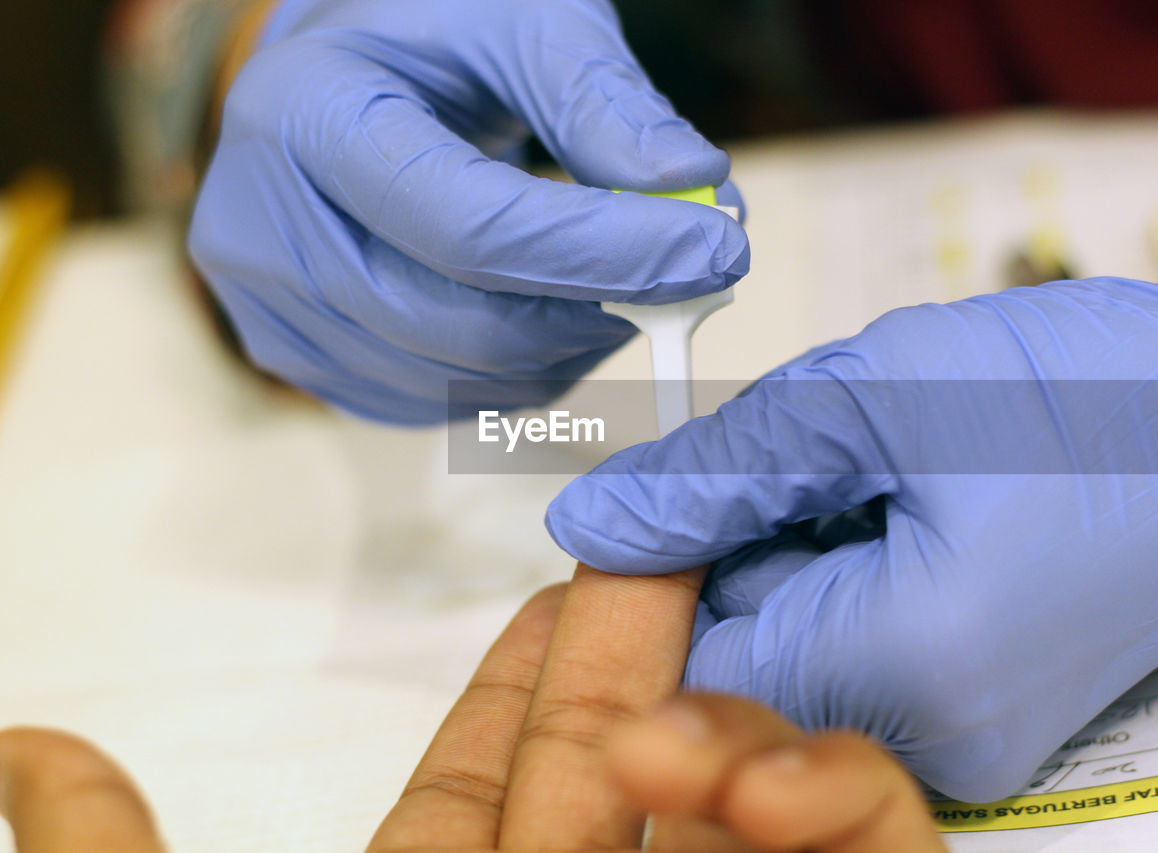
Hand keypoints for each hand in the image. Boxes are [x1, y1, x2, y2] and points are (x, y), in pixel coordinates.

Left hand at [0, 566, 942, 851]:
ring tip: (688, 727)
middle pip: (636, 777)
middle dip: (650, 655)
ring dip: (747, 741)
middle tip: (662, 544)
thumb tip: (31, 744)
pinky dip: (848, 810)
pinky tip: (779, 783)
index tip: (561, 588)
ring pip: (764, 824)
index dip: (528, 685)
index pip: (496, 790)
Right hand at [189, 0, 748, 423]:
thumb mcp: (521, 19)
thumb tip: (693, 187)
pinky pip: (443, 402)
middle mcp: (262, 228)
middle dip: (604, 309)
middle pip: (466, 324)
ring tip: (622, 274)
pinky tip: (553, 305)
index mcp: (306, 117)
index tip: (716, 249)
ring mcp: (274, 311)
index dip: (606, 252)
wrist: (338, 77)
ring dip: (576, 343)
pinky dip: (528, 368)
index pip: (473, 227)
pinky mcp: (304, 361)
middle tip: (694, 273)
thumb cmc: (432, 35)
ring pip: (465, 380)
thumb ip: (602, 101)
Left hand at [546, 247, 1157, 802]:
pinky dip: (859, 563)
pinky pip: (867, 644)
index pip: (696, 661)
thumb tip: (598, 522)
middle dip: (750, 539)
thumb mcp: (875, 397)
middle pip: (749, 654)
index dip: (671, 561)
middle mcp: (937, 732)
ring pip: (805, 641)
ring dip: (808, 541)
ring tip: (886, 461)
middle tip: (819, 449)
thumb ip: (716, 471)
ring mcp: (970, 729)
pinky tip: (910, 498)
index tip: (691, 481)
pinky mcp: (986, 702)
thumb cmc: (1099, 394)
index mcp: (905, 665)